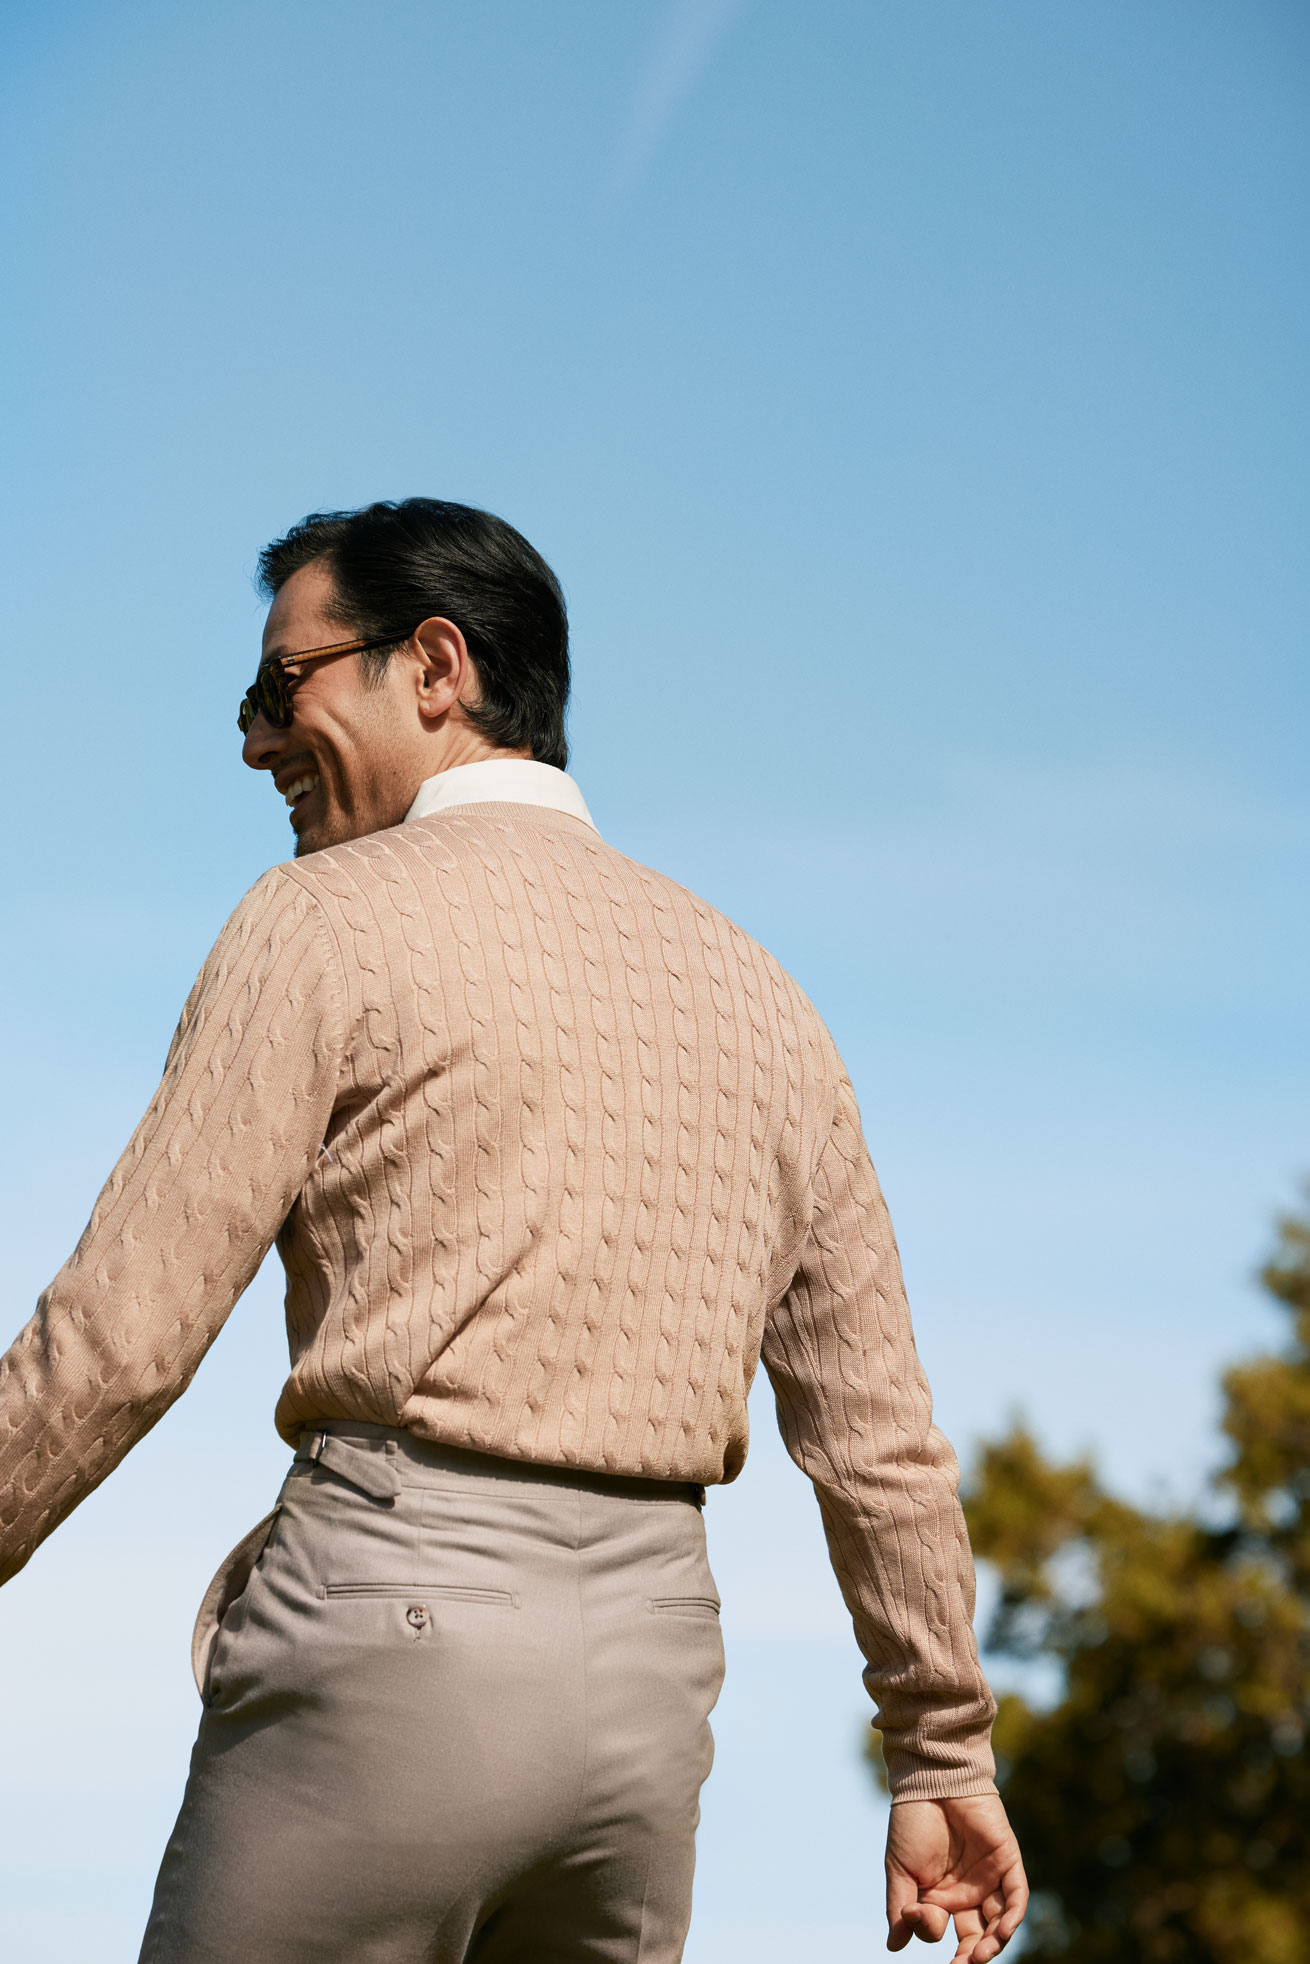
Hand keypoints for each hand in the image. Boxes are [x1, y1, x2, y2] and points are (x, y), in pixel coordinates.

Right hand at [885, 1792, 1027, 1961]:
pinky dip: (1012, 1916)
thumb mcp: (900, 1870)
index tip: (915, 1913)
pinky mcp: (1007, 1861)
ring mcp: (989, 1878)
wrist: (931, 1779)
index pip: (939, 1930)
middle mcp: (967, 1892)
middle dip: (970, 1956)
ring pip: (998, 1923)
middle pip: (975, 1936)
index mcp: (939, 1896)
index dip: (928, 1930)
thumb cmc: (911, 1822)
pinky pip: (1016, 1896)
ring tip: (979, 1957)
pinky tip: (1002, 1931)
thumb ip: (899, 1908)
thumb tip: (893, 1947)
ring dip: (992, 1944)